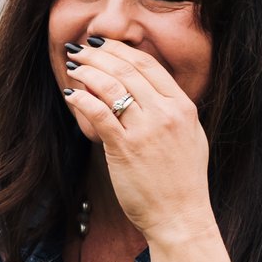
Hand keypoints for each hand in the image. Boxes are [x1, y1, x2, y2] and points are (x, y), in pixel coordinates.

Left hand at [60, 39, 214, 247]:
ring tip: (71, 67)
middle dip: (99, 55)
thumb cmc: (182, 181)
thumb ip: (172, 111)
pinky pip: (98, 113)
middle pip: (127, 70)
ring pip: (111, 86)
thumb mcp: (190, 137)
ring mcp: (146, 130)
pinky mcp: (125, 148)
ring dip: (87, 72)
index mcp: (184, 107)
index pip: (149, 65)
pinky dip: (81, 98)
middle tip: (79, 50)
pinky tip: (70, 94)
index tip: (102, 44)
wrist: (181, 216)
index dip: (121, 50)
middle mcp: (167, 113)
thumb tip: (150, 91)